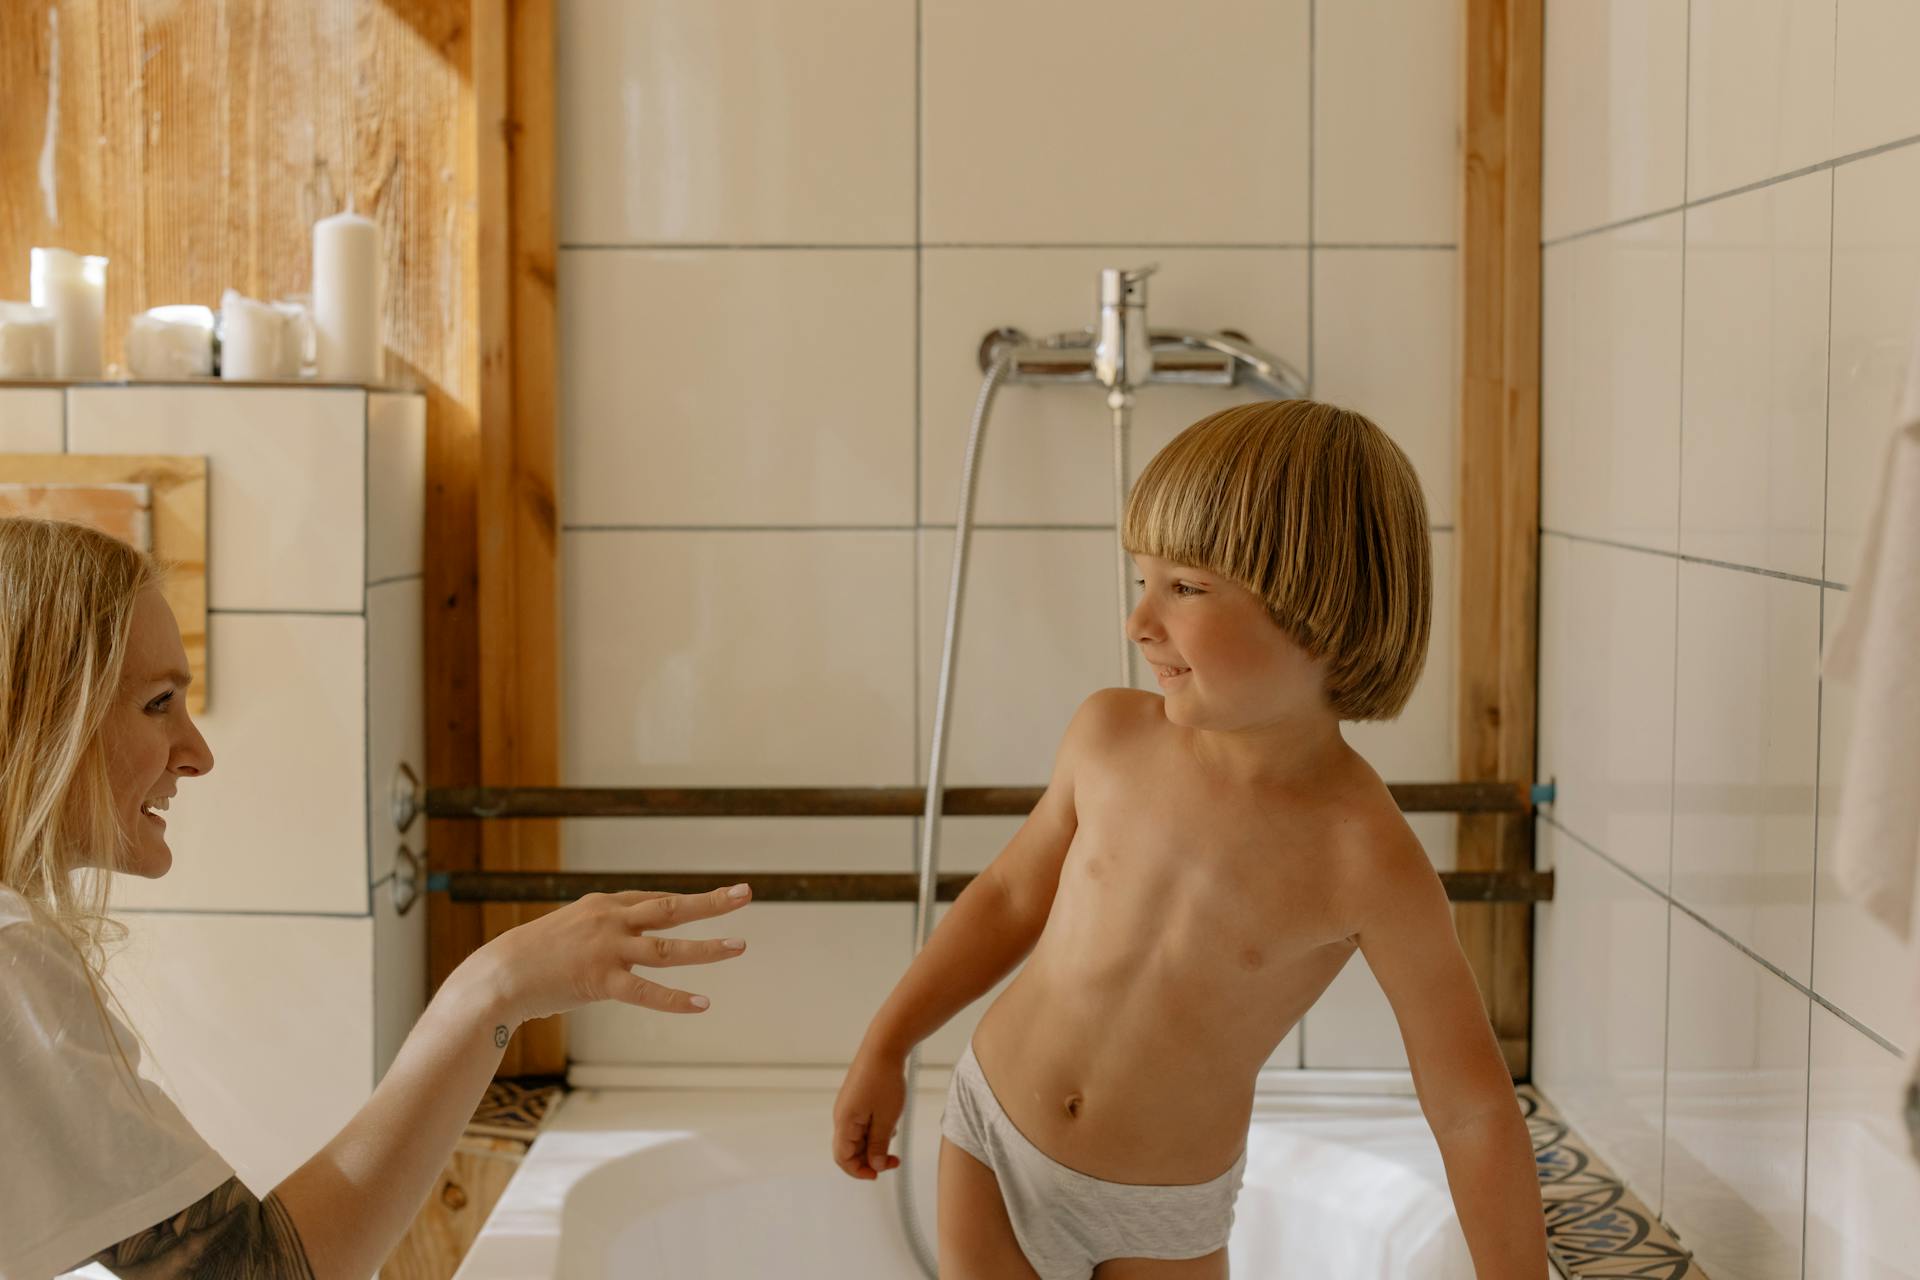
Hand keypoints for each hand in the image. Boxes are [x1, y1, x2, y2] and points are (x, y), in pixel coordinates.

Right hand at [473, 884, 751, 1029]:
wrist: (501, 974)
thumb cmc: (535, 955)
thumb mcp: (572, 930)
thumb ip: (602, 931)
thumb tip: (626, 939)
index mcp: (604, 905)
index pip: (655, 900)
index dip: (689, 901)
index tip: (720, 897)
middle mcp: (611, 920)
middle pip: (670, 907)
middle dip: (711, 902)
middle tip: (746, 894)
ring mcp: (608, 950)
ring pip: (667, 947)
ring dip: (706, 948)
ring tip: (739, 946)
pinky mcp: (600, 980)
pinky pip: (646, 991)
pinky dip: (675, 998)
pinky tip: (702, 1002)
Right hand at [832, 1048, 905, 1178]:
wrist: (884, 1046)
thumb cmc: (884, 1080)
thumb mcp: (886, 1118)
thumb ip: (878, 1144)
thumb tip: (873, 1165)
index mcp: (844, 1122)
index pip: (842, 1158)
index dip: (859, 1171)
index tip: (879, 1173)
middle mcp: (842, 1116)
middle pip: (850, 1149)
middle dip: (871, 1158)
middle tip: (894, 1159)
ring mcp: (849, 1106)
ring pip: (859, 1136)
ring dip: (876, 1142)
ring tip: (894, 1130)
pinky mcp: (857, 1099)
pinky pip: (863, 1122)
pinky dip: (876, 1128)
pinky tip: (891, 1119)